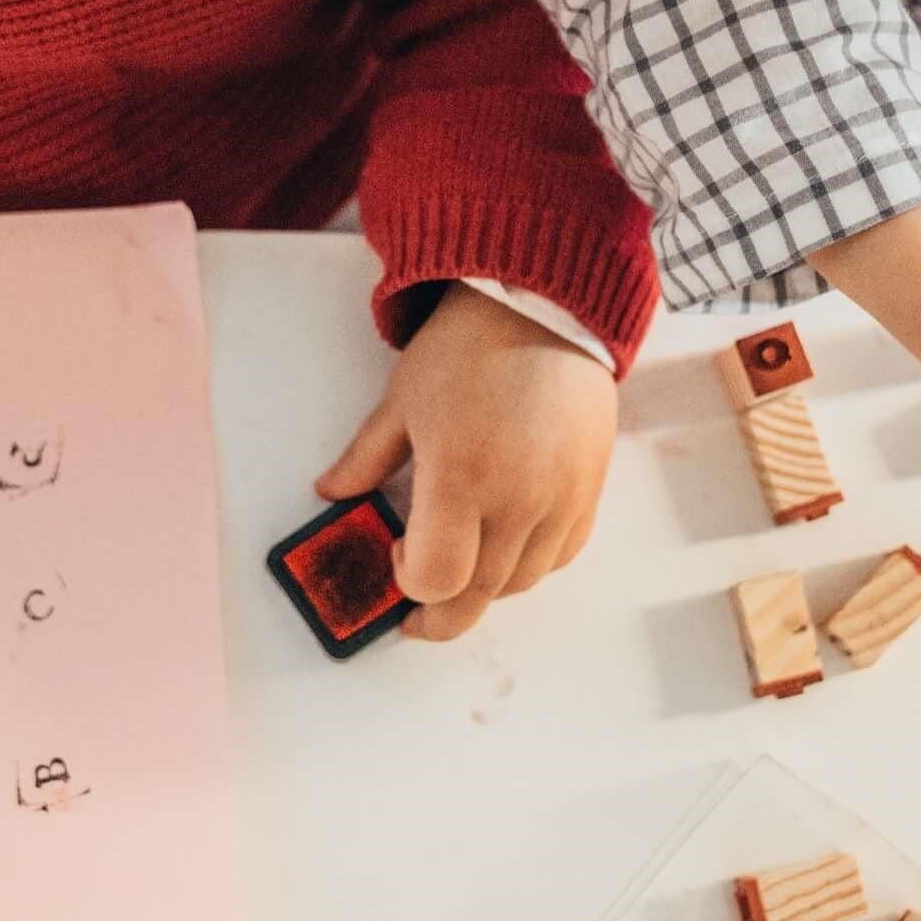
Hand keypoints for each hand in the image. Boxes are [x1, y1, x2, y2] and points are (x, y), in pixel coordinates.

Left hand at [318, 285, 617, 641]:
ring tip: (459, 566)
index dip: (410, 586)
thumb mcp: (401, 400)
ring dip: (484, 589)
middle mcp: (517, 500)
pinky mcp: (589, 490)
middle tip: (417, 611)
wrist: (544, 306)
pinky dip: (529, 564)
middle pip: (479, 596)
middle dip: (441, 613)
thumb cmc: (467, 346)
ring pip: (522, 582)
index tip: (395, 560)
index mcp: (460, 478)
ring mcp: (560, 500)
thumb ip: (366, 458)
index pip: (437, 580)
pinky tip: (503, 546)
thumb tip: (332, 494)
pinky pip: (561, 555)